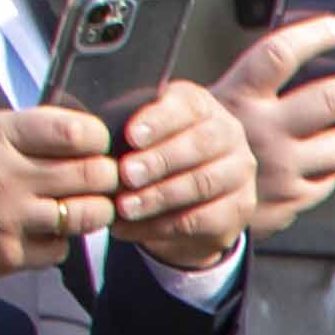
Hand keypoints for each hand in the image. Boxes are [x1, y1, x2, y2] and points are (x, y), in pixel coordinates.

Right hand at [0, 106, 117, 285]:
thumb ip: (14, 129)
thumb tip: (63, 132)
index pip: (74, 132)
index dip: (96, 137)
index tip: (93, 143)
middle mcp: (6, 178)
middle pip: (93, 175)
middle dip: (105, 174)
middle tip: (99, 176)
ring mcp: (8, 221)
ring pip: (86, 217)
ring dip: (91, 210)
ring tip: (78, 203)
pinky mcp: (6, 256)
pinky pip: (59, 250)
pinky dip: (59, 240)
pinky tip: (41, 229)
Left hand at [106, 82, 257, 271]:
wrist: (185, 201)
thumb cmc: (152, 157)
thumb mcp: (140, 136)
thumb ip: (126, 131)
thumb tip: (94, 137)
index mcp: (201, 106)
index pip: (186, 106)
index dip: (158, 121)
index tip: (131, 136)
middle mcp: (228, 133)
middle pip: (200, 143)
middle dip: (159, 161)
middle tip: (126, 175)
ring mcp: (239, 171)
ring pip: (203, 182)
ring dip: (159, 196)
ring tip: (125, 207)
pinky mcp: (240, 207)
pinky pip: (202, 219)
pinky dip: (161, 226)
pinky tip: (131, 228)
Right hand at [205, 13, 334, 229]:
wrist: (180, 205)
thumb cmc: (201, 144)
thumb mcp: (212, 103)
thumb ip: (251, 83)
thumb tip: (304, 51)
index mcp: (238, 98)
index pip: (280, 54)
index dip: (315, 35)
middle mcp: (262, 132)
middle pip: (329, 100)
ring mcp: (280, 168)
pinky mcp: (291, 200)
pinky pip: (331, 178)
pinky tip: (330, 156)